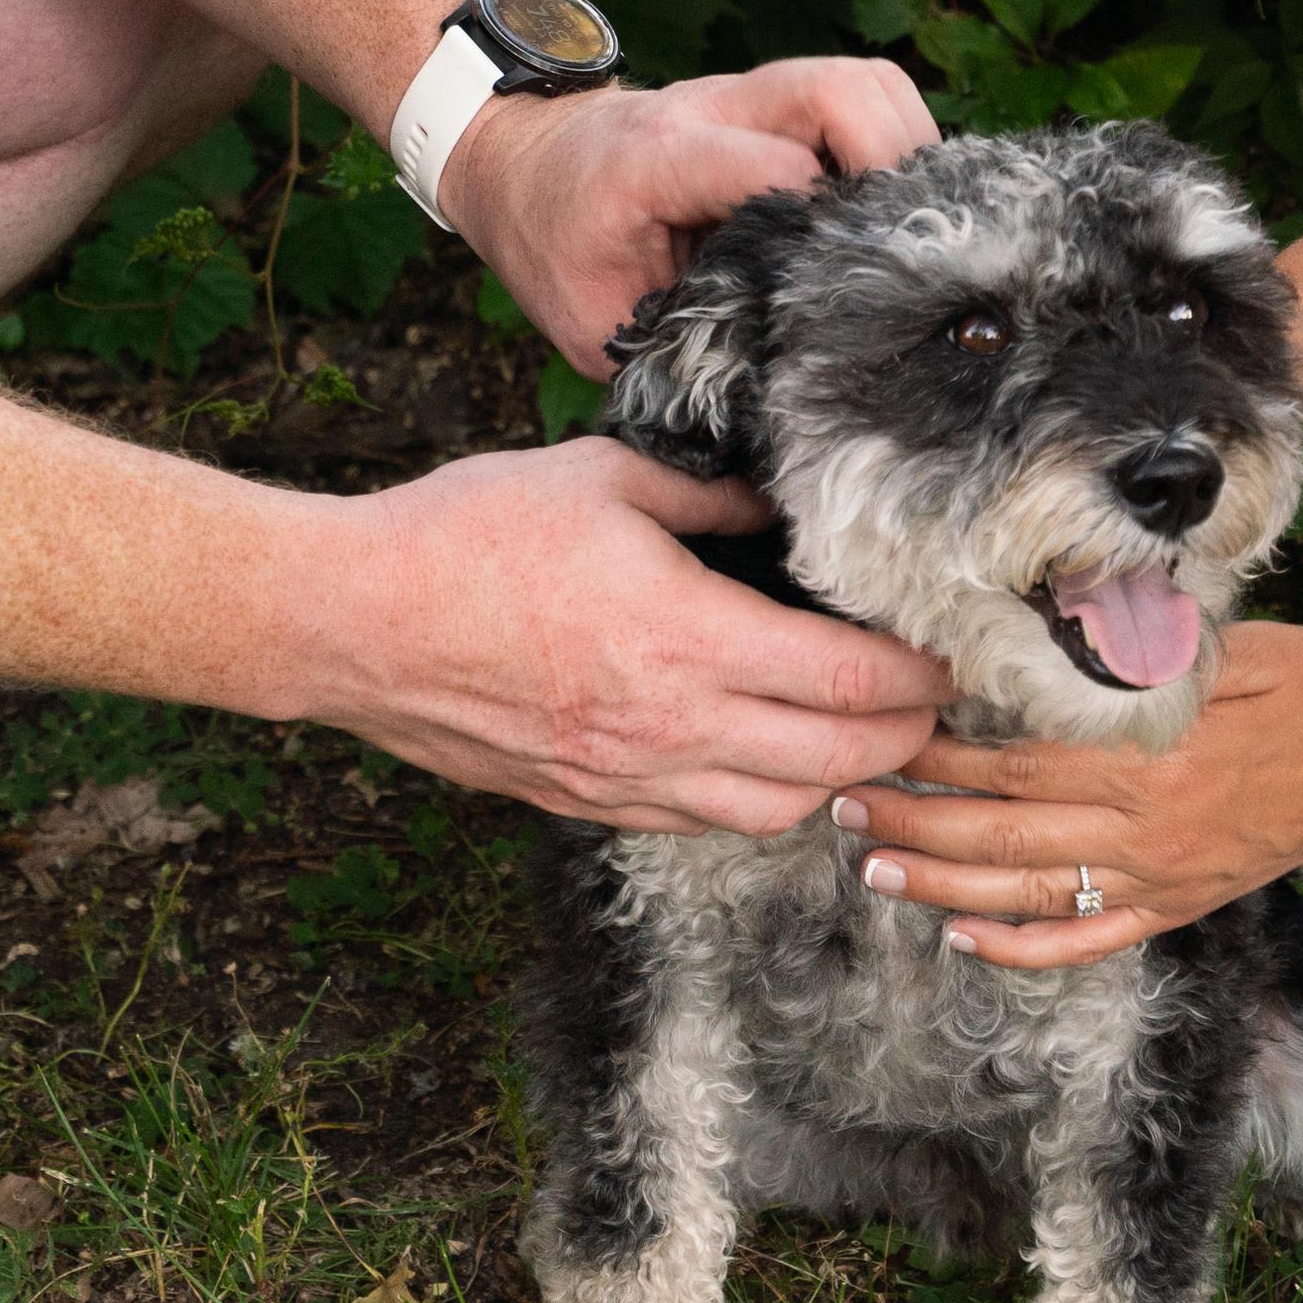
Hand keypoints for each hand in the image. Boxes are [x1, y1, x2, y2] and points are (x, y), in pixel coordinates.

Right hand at [316, 437, 950, 833]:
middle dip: (906, 735)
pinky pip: (706, 822)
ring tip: (865, 736)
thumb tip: (782, 506)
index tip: (950, 652)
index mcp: (686, 638)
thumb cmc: (467, 536)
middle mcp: (670, 726)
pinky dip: (760, 800)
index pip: (852, 683)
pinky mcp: (588, 802)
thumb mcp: (604, 479)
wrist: (352, 622)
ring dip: (839, 781)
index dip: (920, 675)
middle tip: (934, 699)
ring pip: (780, 811)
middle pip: (839, 761)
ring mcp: (628, 777)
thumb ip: (712, 499)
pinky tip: (770, 760)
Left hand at [434, 58, 939, 372]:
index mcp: (652, 163)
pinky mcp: (780, 99)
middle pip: (842, 92)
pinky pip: (869, 99)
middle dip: (895, 168)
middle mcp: (710, 108)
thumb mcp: (590, 321)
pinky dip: (899, 147)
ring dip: (910, 152)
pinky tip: (888, 216)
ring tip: (907, 236)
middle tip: (905, 254)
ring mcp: (751, 93)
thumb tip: (757, 420)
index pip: (771, 167)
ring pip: (870, 85)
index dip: (825, 223)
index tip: (846, 291)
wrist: (525, 160)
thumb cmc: (554, 245)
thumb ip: (672, 355)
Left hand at [837, 622, 1302, 966]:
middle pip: (1003, 833)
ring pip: (1028, 895)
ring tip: (876, 868)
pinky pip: (1087, 943)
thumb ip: (1147, 652)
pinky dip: (1022, 949)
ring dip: (944, 885)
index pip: (1018, 762)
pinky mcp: (1177, 907)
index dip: (941, 756)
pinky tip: (965, 938)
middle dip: (914, 821)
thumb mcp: (1233, 646)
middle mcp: (1146, 827)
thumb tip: (1063, 632)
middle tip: (846, 803)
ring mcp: (1159, 877)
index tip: (885, 735)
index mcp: (1152, 757)